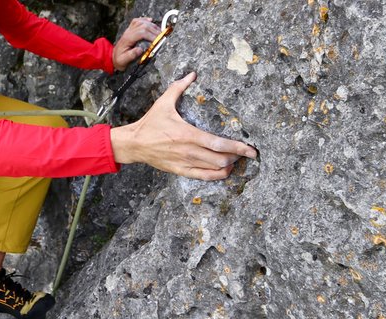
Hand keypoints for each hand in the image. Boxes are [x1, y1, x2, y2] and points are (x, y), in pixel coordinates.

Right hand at [110, 72, 256, 179]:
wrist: (134, 144)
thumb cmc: (150, 123)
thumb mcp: (164, 103)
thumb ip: (179, 88)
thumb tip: (192, 74)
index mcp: (188, 134)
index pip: (219, 143)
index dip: (238, 147)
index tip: (251, 149)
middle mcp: (189, 151)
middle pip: (221, 159)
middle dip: (237, 157)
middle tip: (245, 152)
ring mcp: (185, 163)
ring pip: (215, 170)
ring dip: (229, 166)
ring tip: (236, 160)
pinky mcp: (181, 171)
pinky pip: (204, 177)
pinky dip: (217, 175)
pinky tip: (224, 170)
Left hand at [112, 17, 161, 70]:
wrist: (113, 57)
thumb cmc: (119, 60)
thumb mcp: (123, 61)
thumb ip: (131, 55)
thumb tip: (140, 50)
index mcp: (127, 39)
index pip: (141, 33)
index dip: (151, 35)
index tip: (158, 41)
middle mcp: (128, 32)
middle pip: (143, 26)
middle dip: (154, 30)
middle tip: (162, 37)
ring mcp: (129, 30)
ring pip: (141, 22)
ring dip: (152, 25)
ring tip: (159, 32)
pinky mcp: (130, 29)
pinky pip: (137, 21)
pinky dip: (145, 20)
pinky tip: (151, 21)